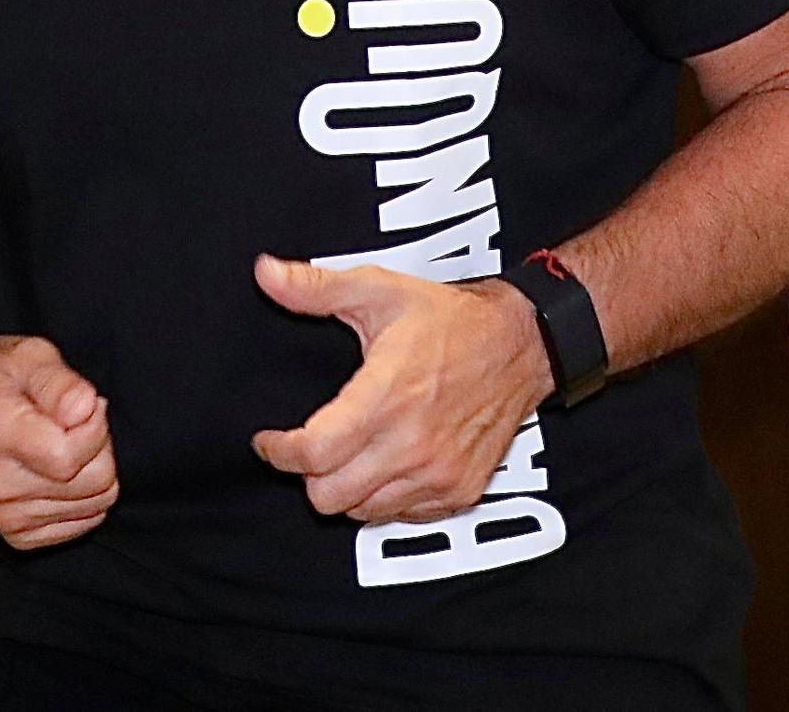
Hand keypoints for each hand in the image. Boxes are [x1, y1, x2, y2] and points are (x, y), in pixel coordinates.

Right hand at [0, 332, 119, 547]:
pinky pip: (85, 521)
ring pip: (96, 502)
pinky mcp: (18, 534)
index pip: (72, 454)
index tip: (81, 404)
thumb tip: (88, 409)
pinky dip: (82, 496)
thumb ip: (60, 383)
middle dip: (98, 446)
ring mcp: (5, 514)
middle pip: (94, 481)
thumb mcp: (28, 355)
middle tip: (72, 423)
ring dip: (91, 470)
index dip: (94, 424)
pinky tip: (57, 470)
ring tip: (62, 443)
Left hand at [246, 256, 548, 523]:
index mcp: (387, 397)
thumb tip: (266, 273)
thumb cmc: (451, 319)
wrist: (522, 344)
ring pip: (362, 512)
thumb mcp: (379, 290)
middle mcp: (412, 445)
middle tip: (310, 447)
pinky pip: (402, 515)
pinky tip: (383, 466)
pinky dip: (383, 498)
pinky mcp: (459, 491)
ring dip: (345, 488)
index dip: (278, 453)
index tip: (269, 442)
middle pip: (329, 496)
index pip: (313, 454)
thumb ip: (315, 289)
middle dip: (308, 474)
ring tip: (346, 455)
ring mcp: (438, 474)